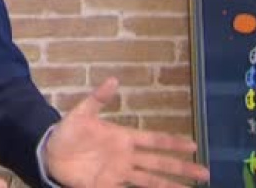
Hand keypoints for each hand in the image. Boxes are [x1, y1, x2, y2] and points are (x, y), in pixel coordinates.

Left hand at [44, 77, 210, 187]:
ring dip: (169, 186)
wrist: (50, 152)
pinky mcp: (107, 186)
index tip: (193, 145)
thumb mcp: (81, 113)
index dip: (172, 143)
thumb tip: (113, 79)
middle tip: (205, 173)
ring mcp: (119, 173)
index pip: (154, 140)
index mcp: (124, 138)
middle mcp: (127, 157)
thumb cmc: (68, 132)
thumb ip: (98, 98)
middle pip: (159, 163)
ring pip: (150, 181)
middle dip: (182, 168)